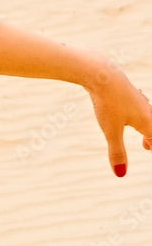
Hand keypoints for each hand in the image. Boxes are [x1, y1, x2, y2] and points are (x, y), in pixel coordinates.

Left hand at [85, 55, 151, 175]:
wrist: (99, 71)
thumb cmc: (106, 101)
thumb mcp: (110, 130)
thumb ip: (116, 152)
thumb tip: (120, 175)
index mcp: (145, 120)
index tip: (148, 149)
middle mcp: (144, 107)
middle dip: (150, 135)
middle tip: (146, 145)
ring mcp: (134, 94)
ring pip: (145, 108)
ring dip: (144, 118)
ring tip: (141, 123)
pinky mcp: (123, 84)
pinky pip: (134, 97)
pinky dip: (135, 104)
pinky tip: (129, 100)